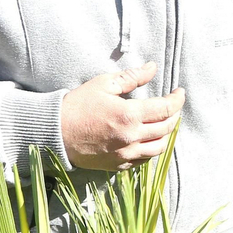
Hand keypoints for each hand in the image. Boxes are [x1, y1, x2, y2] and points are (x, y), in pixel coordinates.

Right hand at [60, 63, 185, 170]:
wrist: (54, 133)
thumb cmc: (77, 106)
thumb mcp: (103, 84)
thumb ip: (131, 77)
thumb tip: (152, 67)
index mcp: (129, 116)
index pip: (166, 109)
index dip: (177, 100)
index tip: (179, 92)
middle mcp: (131, 138)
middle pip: (166, 128)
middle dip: (174, 114)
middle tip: (172, 106)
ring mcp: (126, 154)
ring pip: (159, 147)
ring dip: (166, 134)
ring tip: (164, 123)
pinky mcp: (118, 165)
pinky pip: (144, 160)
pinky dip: (151, 149)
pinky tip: (149, 139)